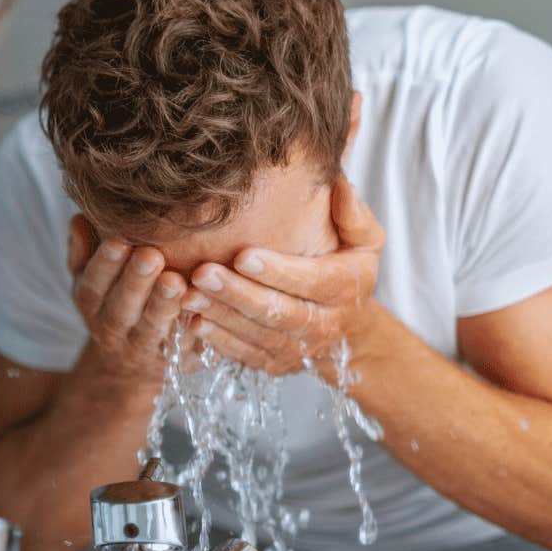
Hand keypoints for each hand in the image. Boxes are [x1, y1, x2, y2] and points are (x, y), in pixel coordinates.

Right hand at [66, 214, 189, 383]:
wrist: (130, 363)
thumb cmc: (114, 301)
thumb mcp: (91, 278)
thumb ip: (83, 251)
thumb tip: (79, 219)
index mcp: (92, 304)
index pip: (93, 285)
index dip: (104, 264)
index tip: (118, 241)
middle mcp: (113, 328)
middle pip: (122, 308)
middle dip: (136, 282)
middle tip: (151, 256)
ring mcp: (143, 347)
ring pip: (152, 328)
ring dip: (164, 305)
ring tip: (176, 281)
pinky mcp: (174, 361)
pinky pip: (185, 347)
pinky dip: (194, 330)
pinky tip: (204, 307)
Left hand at [181, 178, 384, 377]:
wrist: (350, 327)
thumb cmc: (347, 268)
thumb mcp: (363, 241)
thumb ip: (354, 217)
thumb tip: (342, 187)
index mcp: (344, 288)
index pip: (310, 280)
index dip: (276, 271)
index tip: (242, 255)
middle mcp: (323, 324)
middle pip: (277, 311)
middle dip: (237, 293)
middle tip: (202, 273)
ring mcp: (298, 348)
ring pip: (255, 334)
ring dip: (220, 316)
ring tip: (188, 296)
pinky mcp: (276, 363)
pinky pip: (244, 354)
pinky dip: (218, 341)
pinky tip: (192, 322)